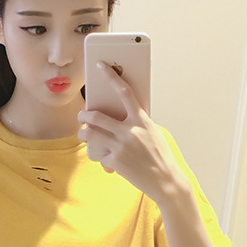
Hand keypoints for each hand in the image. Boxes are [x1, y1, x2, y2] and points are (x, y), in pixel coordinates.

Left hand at [77, 61, 187, 203]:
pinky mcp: (115, 161)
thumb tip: (117, 113)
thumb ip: (136, 122)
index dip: (111, 77)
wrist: (165, 180)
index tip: (101, 66)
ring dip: (83, 134)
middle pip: (96, 117)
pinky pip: (99, 155)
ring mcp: (121, 147)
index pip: (125, 92)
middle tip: (81, 116)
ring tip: (84, 134)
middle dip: (83, 115)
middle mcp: (130, 131)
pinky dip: (102, 157)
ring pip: (91, 135)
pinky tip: (108, 161)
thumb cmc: (159, 155)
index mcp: (141, 120)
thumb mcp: (153, 132)